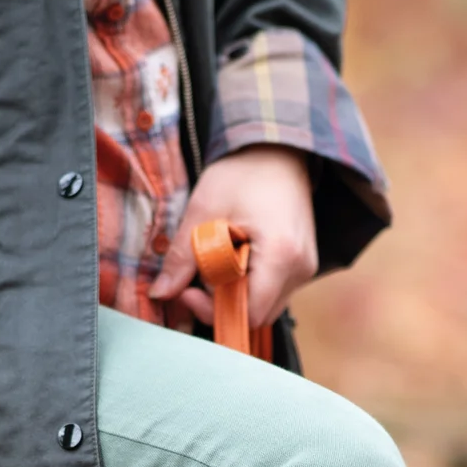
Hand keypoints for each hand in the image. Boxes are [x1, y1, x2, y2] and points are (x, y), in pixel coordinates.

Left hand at [153, 144, 318, 330]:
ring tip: (217, 263)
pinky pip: (273, 292)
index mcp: (280, 256)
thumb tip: (160, 294)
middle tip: (196, 278)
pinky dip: (249, 285)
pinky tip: (235, 259)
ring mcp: (306, 269)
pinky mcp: (303, 266)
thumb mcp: (203, 211)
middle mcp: (301, 269)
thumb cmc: (242, 174)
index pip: (249, 314)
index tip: (188, 290)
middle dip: (222, 305)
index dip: (214, 310)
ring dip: (234, 295)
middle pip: (257, 315)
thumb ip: (182, 257)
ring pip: (265, 306)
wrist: (279, 151)